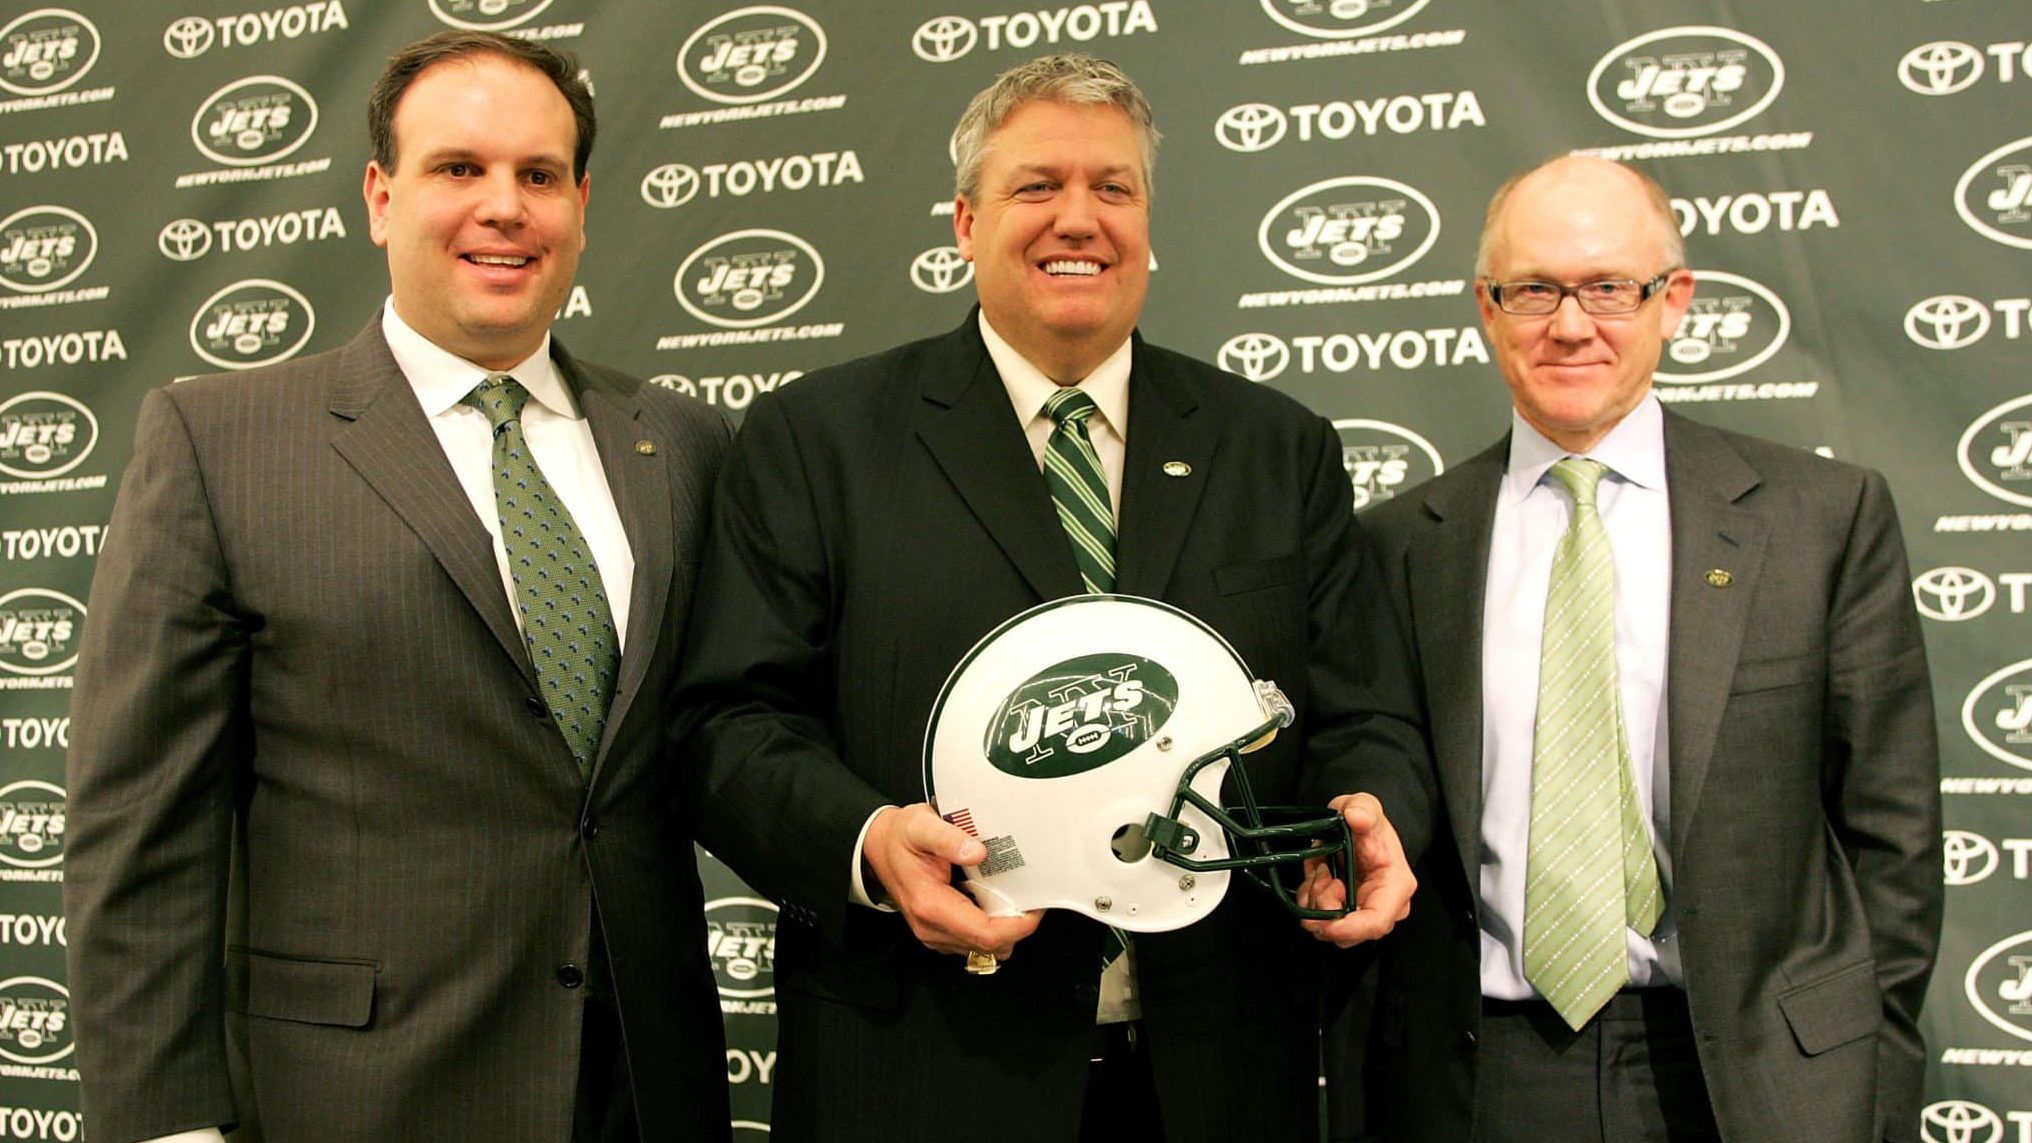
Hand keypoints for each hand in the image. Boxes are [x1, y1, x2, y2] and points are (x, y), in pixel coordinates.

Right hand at [862, 803, 1041, 958]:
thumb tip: (977, 852)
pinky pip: (974, 943)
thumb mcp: (921, 826)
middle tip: (1030, 898)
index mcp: (931, 906)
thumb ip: (948, 838)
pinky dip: (992, 929)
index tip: (1035, 906)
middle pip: (990, 947)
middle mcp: (932, 928)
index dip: (1018, 926)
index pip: (985, 935)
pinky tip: (994, 903)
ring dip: (1005, 930)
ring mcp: (935, 934)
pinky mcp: (940, 933)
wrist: (879, 846)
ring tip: (1014, 899)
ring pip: (984, 949)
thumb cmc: (900, 837)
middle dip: (1017, 927)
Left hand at [1299, 792, 1414, 947]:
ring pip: (1331, 928)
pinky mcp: (1346, 914)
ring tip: (1320, 869)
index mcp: (1396, 886)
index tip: (1323, 922)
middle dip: (1324, 906)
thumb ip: (1363, 808)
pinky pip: (1320, 921)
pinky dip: (1311, 899)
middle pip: (1350, 932)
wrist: (1357, 826)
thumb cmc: (1366, 821)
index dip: (1348, 929)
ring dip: (1315, 899)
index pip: (1376, 922)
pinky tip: (1317, 876)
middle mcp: (1384, 906)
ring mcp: (1364, 913)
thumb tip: (1357, 817)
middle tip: (1322, 873)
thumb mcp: (1364, 804)